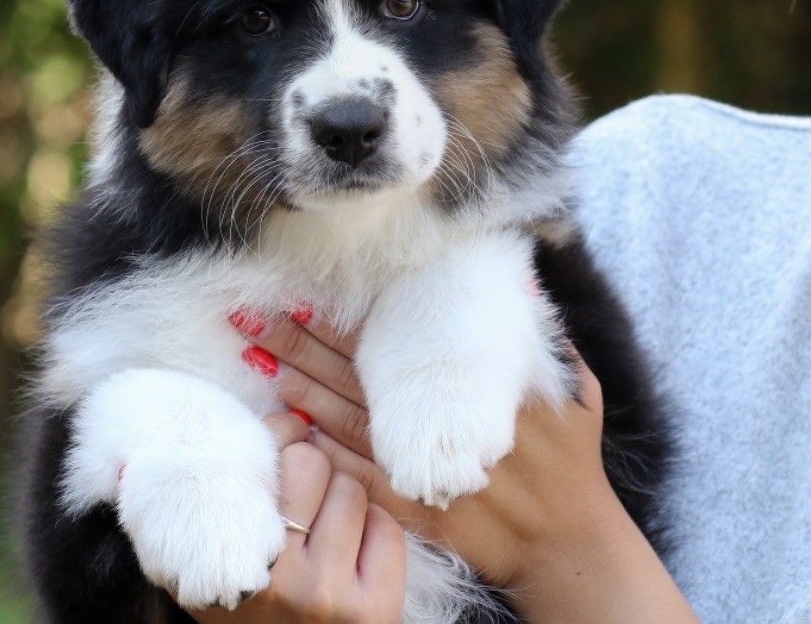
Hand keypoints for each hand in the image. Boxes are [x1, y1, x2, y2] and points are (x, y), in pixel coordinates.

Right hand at [189, 411, 405, 623]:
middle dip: (313, 471)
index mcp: (231, 553)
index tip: (287, 434)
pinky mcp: (374, 611)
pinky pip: (386, 527)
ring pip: (351, 489)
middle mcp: (276, 577)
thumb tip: (292, 414)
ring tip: (327, 528)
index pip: (269, 454)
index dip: (283, 433)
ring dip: (344, 499)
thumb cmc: (249, 606)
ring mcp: (327, 596)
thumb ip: (238, 485)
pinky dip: (374, 530)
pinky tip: (354, 554)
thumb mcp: (219, 553)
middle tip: (305, 494)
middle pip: (312, 463)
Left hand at [237, 310, 698, 623]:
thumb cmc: (571, 458)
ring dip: (293, 387)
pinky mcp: (409, 508)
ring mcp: (417, 468)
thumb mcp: (575, 387)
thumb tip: (524, 281)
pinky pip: (351, 475)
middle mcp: (434, 424)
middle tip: (249, 316)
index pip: (390, 343)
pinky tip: (282, 427)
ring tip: (252, 355)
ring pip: (340, 420)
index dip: (339, 320)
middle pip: (351, 375)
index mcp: (466, 386)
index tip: (296, 294)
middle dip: (298, 344)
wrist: (566, 544)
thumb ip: (544, 335)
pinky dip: (316, 450)